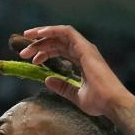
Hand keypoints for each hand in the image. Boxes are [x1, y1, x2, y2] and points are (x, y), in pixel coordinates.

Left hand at [18, 25, 134, 116]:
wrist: (112, 103)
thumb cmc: (98, 102)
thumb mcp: (75, 95)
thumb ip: (62, 87)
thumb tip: (47, 80)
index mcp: (82, 61)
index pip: (60, 50)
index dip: (44, 52)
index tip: (31, 59)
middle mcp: (84, 51)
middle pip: (57, 42)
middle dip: (39, 45)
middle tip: (23, 53)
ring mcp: (85, 48)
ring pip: (60, 35)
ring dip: (42, 35)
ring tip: (26, 38)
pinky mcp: (85, 48)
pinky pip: (67, 32)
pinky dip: (52, 30)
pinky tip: (39, 33)